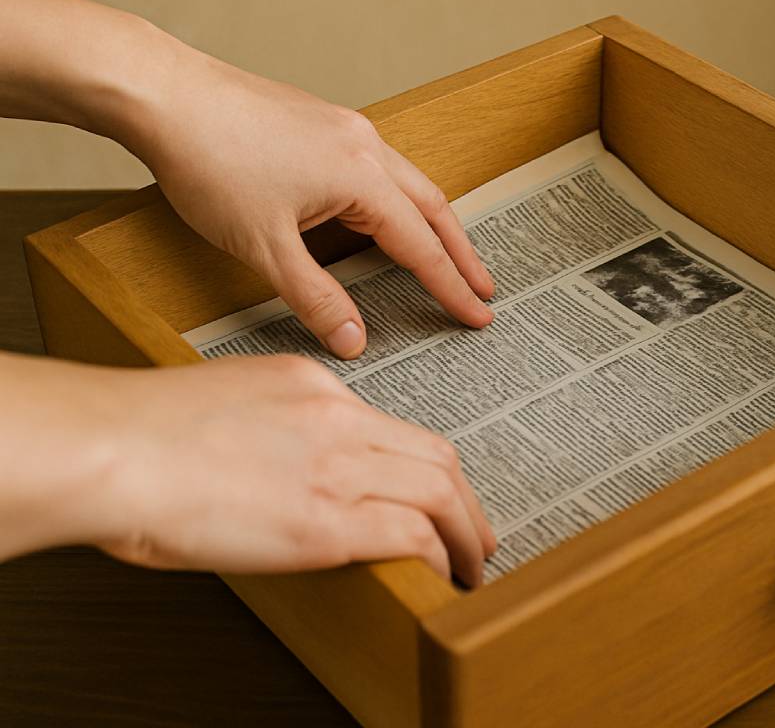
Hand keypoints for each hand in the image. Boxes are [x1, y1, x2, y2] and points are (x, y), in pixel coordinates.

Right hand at [0, 353, 496, 585]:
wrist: (110, 449)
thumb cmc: (137, 436)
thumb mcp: (223, 404)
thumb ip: (269, 429)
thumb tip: (279, 471)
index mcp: (311, 386)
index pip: (394, 427)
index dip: (424, 466)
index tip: (429, 493)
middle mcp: (338, 418)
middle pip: (436, 455)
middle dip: (466, 499)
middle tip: (476, 530)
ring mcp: (337, 468)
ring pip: (440, 493)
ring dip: (467, 532)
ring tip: (473, 562)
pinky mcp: (327, 522)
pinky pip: (413, 536)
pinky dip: (440, 556)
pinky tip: (444, 575)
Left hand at [124, 39, 495, 358]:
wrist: (165, 94)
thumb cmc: (209, 160)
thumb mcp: (263, 245)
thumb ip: (314, 296)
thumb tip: (353, 338)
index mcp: (362, 177)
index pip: (421, 245)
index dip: (451, 286)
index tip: (477, 314)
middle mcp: (366, 146)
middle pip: (434, 208)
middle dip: (461, 254)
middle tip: (482, 290)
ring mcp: (346, 128)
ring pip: (410, 182)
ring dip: (434, 223)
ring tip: (448, 256)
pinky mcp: (324, 122)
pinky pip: (382, 166)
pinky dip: (401, 198)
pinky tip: (388, 214)